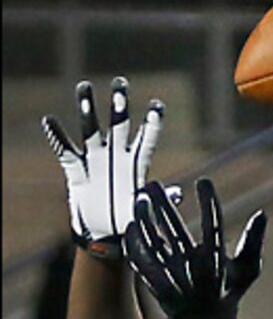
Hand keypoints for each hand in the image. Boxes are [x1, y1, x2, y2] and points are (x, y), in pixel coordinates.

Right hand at [42, 76, 165, 259]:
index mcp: (136, 165)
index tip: (157, 106)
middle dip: (119, 105)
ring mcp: (96, 159)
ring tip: (84, 86)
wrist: (105, 235)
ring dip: (87, 108)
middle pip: (118, 125)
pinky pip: (65, 150)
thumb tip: (176, 193)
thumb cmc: (129, 223)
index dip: (152, 124)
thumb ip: (157, 201)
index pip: (146, 140)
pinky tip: (50, 121)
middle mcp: (116, 156)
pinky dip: (57, 136)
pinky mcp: (76, 168)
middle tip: (121, 83)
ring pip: (91, 129)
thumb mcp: (145, 213)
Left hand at [124, 178, 266, 318]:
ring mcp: (174, 281)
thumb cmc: (228, 294)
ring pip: (155, 245)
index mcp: (218, 264)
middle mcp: (195, 272)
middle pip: (177, 232)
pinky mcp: (158, 288)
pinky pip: (142, 263)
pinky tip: (132, 227)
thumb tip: (262, 215)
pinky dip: (135, 245)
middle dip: (165, 206)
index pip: (214, 228)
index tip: (204, 181)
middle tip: (154, 184)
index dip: (210, 204)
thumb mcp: (247, 271)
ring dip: (145, 221)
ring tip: (140, 200)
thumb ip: (252, 243)